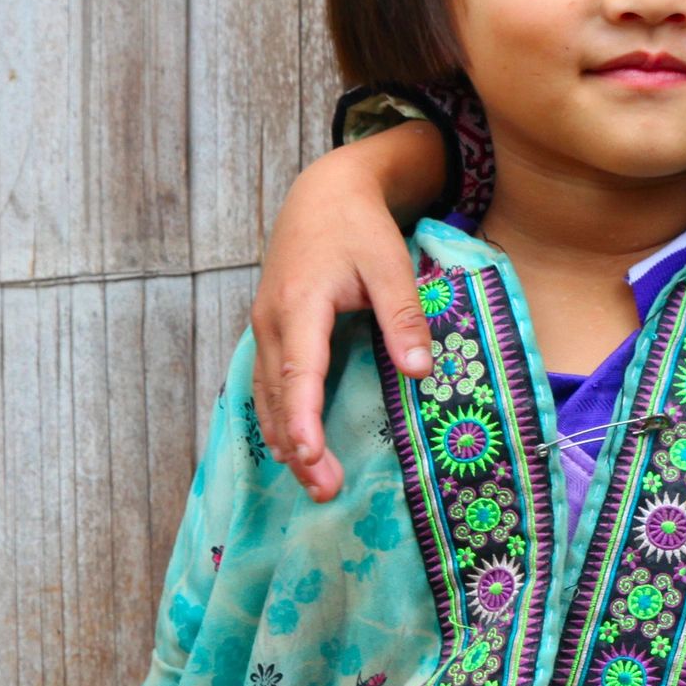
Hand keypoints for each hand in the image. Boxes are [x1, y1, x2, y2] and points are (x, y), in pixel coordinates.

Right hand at [249, 126, 444, 500]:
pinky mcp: (271, 330)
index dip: (302, 415)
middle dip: (297, 446)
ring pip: (267, 394)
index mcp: (300, 303)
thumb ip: (404, 317)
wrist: (323, 195)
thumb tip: (420, 373)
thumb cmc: (359, 228)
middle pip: (278, 394)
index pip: (298, 369)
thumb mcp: (390, 264)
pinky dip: (278, 417)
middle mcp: (272, 320)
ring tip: (313, 483)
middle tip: (324, 491)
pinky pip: (267, 383)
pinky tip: (292, 447)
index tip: (309, 453)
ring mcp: (265, 326)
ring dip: (286, 440)